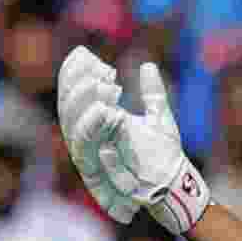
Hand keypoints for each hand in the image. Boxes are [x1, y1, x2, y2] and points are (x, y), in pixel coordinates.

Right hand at [56, 46, 210, 232]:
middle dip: (76, 83)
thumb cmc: (164, 156)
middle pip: (68, 106)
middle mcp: (87, 137)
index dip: (75, 73)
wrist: (173, 187)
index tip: (85, 53)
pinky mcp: (95, 170)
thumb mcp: (160, 119)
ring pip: (72, 124)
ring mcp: (89, 153)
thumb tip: (147, 65)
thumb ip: (152, 94)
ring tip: (102, 84)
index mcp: (97, 123)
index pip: (76, 94)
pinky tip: (106, 109)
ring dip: (83, 102)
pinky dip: (93, 126)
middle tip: (97, 67)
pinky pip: (86, 146)